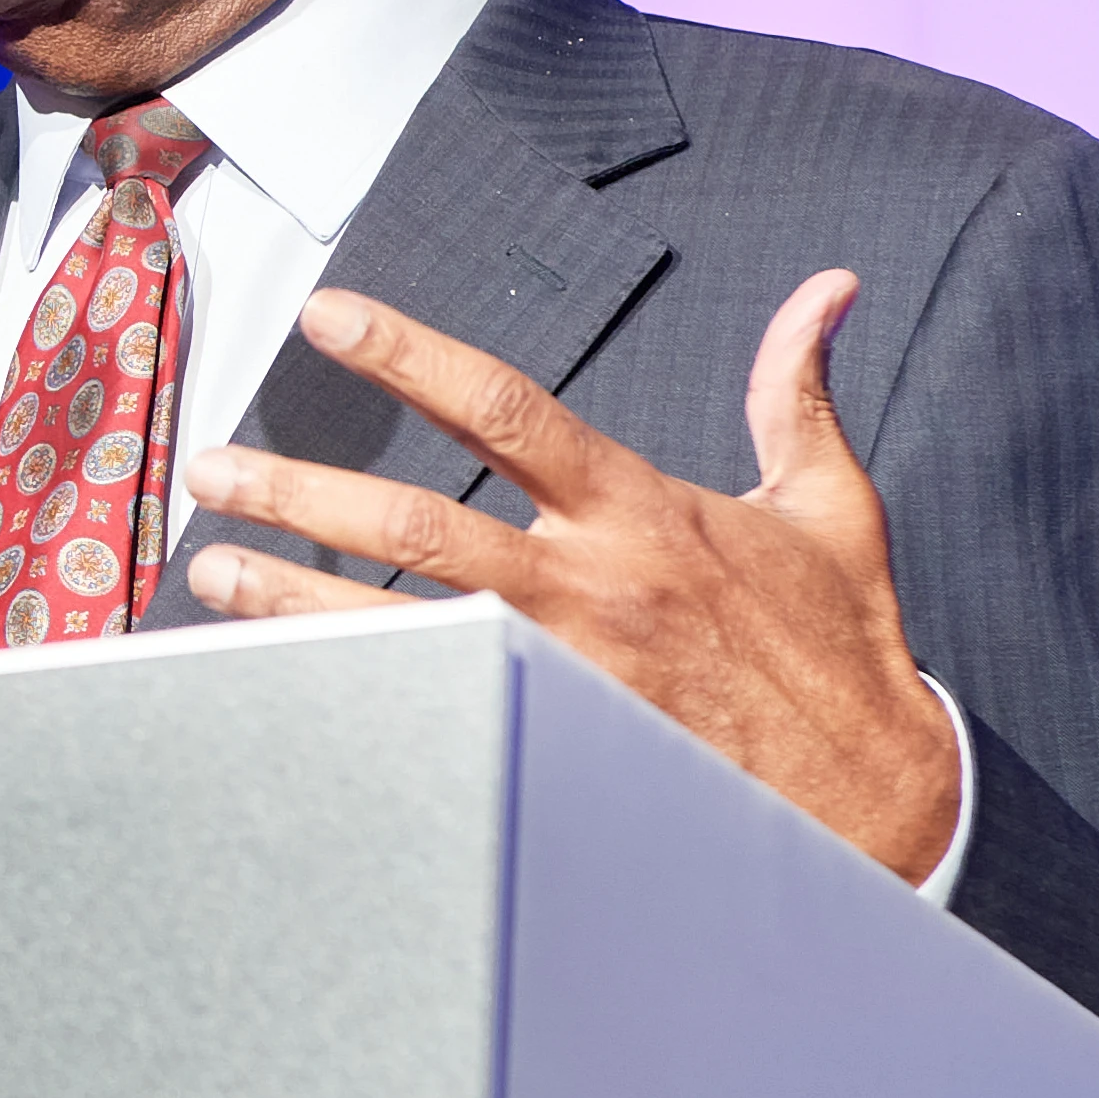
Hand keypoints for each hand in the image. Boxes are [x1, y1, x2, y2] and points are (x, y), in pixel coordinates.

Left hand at [180, 273, 963, 884]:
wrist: (890, 807)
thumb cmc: (843, 652)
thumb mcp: (829, 510)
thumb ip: (794, 394)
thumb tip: (824, 290)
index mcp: (640, 512)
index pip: (505, 408)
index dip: (410, 354)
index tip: (328, 316)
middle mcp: (588, 589)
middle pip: (415, 524)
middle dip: (301, 495)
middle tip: (210, 472)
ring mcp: (560, 677)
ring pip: (397, 629)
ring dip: (293, 604)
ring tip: (208, 579)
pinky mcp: (552, 750)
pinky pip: (428, 716)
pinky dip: (351, 700)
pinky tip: (278, 689)